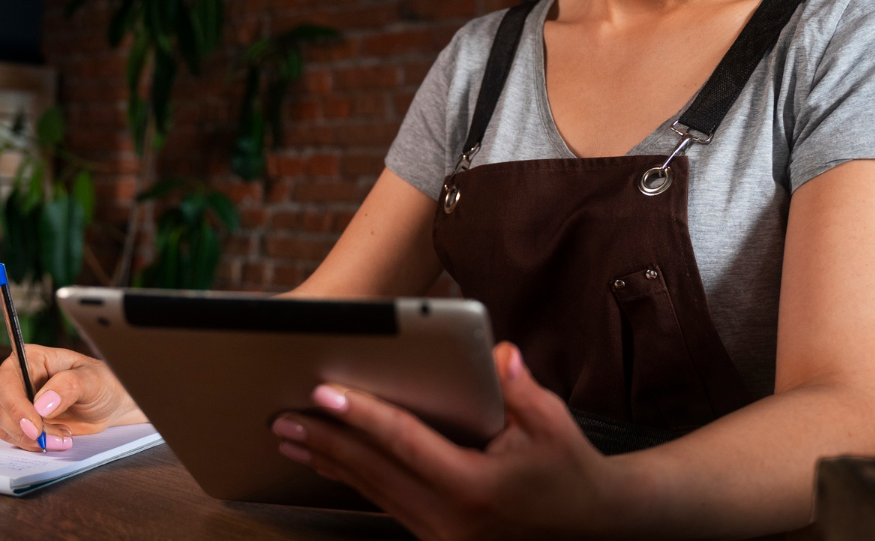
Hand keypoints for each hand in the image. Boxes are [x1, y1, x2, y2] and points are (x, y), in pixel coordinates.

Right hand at [0, 343, 146, 451]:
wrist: (110, 404)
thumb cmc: (102, 383)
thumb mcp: (92, 380)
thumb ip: (68, 386)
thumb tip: (41, 404)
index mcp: (30, 359)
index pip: (6, 382)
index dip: (14, 406)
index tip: (34, 426)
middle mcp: (18, 380)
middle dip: (24, 429)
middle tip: (50, 439)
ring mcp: (18, 403)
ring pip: (4, 426)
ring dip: (30, 439)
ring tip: (63, 437)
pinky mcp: (23, 423)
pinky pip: (15, 438)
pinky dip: (33, 444)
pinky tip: (58, 439)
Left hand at [270, 343, 625, 539]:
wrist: (592, 525)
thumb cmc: (568, 467)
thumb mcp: (551, 422)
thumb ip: (519, 387)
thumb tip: (497, 353)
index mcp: (475, 488)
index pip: (404, 443)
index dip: (362, 415)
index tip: (323, 393)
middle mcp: (452, 519)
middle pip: (374, 471)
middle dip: (325, 441)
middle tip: (283, 416)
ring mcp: (442, 536)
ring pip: (373, 491)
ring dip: (329, 463)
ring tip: (291, 436)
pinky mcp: (437, 540)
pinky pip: (385, 505)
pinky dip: (353, 480)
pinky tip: (329, 463)